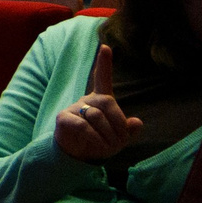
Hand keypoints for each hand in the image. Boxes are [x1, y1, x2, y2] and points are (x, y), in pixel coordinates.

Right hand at [56, 46, 142, 162]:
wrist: (77, 156)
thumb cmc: (99, 143)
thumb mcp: (118, 139)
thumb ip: (129, 130)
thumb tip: (137, 122)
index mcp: (100, 101)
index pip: (102, 79)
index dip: (104, 63)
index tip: (105, 46)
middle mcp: (86, 101)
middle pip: (107, 102)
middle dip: (118, 123)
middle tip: (121, 141)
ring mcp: (74, 108)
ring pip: (96, 115)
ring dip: (108, 135)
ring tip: (109, 146)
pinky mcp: (64, 118)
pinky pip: (84, 126)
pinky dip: (96, 138)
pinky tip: (99, 146)